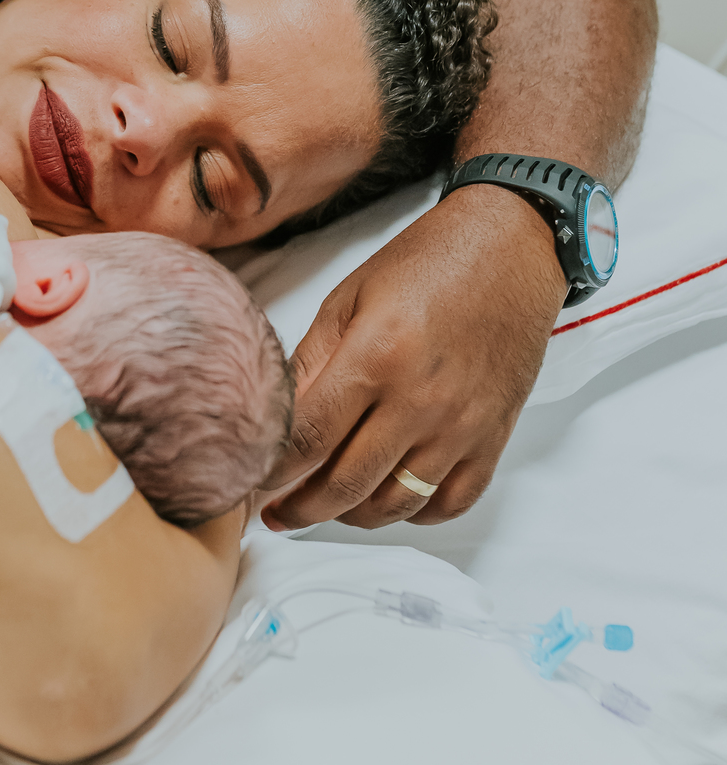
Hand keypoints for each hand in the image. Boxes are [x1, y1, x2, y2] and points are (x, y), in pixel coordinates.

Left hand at [263, 187, 566, 529]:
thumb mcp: (350, 298)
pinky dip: (415, 514)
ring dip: (352, 516)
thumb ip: (312, 360)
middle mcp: (420, 401)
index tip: (251, 479)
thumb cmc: (427, 262)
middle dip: (301, 509)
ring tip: (327, 506)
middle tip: (278, 513)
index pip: (310, 439)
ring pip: (396, 504)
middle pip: (347, 485)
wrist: (511, 247)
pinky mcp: (493, 437)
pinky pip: (450, 503)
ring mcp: (461, 427)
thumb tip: (277, 413)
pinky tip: (389, 500)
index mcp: (376, 357)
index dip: (273, 470)